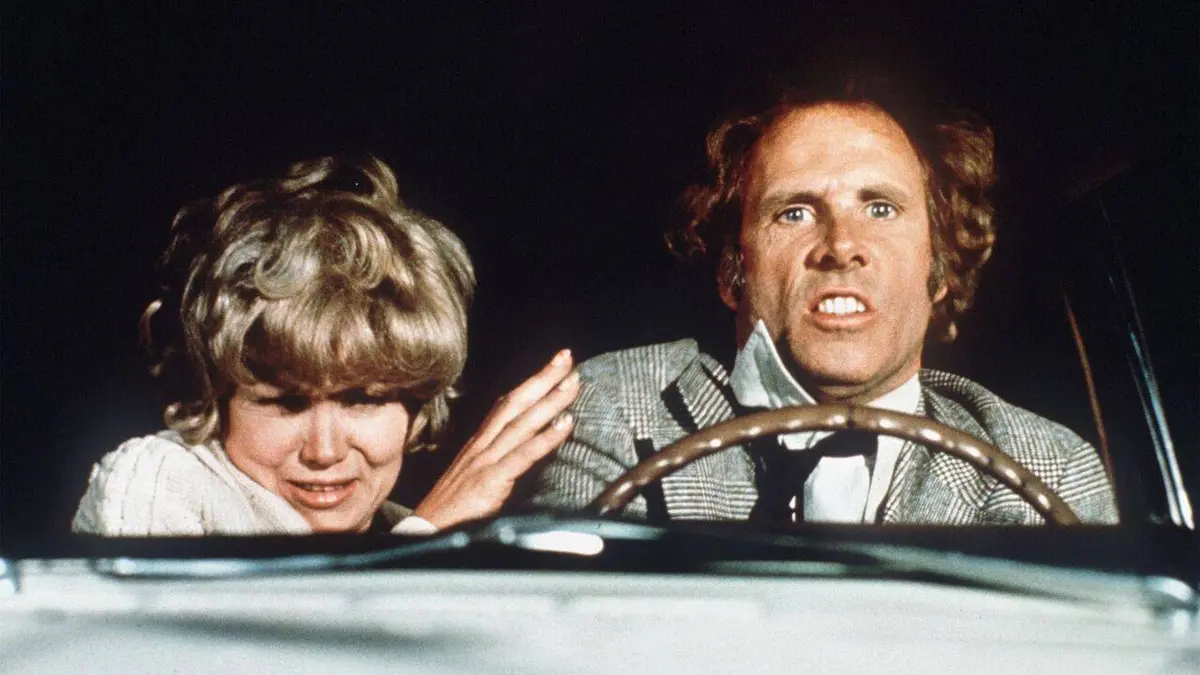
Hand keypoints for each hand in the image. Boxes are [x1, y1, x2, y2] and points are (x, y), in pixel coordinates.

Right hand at [412, 349, 578, 529]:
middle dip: (542, 378)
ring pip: (522, 423)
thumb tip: (522, 443)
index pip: (507, 404)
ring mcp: (486, 460)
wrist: (426, 531)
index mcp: (480, 442)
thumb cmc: (453, 507)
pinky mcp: (491, 480)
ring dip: (550, 401)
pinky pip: (523, 455)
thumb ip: (496, 456)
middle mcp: (483, 445)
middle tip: (566, 358)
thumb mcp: (474, 473)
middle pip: (516, 404)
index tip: (553, 364)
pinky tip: (565, 425)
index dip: (530, 382)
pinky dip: (546, 438)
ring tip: (572, 383)